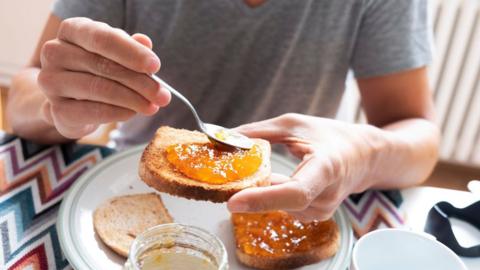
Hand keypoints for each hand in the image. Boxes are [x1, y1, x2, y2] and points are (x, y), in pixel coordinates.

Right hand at [37, 17, 169, 138]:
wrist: (72, 100)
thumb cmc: (98, 70)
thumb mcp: (116, 54)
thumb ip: (131, 48)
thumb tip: (145, 43)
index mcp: (72, 30)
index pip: (102, 38)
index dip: (132, 53)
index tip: (155, 66)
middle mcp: (55, 52)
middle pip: (104, 66)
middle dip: (140, 82)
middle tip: (162, 95)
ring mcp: (52, 82)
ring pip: (99, 89)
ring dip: (133, 100)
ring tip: (152, 106)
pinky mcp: (57, 109)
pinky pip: (93, 111)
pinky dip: (118, 113)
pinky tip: (132, 113)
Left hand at [227, 113, 385, 220]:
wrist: (362, 156)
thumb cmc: (330, 136)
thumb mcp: (295, 124)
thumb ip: (259, 131)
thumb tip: (225, 137)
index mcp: (326, 168)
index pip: (295, 192)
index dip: (262, 198)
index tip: (233, 201)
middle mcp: (327, 195)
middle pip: (281, 202)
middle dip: (250, 193)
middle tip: (226, 182)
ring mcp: (322, 210)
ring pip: (278, 205)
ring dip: (260, 192)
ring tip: (257, 172)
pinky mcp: (315, 215)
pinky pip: (283, 207)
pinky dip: (270, 195)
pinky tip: (272, 180)